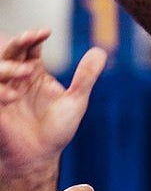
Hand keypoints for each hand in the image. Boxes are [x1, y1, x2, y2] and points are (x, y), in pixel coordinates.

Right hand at [0, 30, 105, 180]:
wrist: (40, 158)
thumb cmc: (57, 130)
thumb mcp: (76, 101)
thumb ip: (86, 76)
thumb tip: (100, 50)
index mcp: (34, 73)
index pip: (31, 47)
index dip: (34, 37)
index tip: (45, 32)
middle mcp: (17, 79)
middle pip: (12, 51)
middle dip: (19, 42)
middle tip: (31, 38)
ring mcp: (3, 93)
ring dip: (9, 66)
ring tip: (26, 71)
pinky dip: (0, 91)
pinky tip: (12, 95)